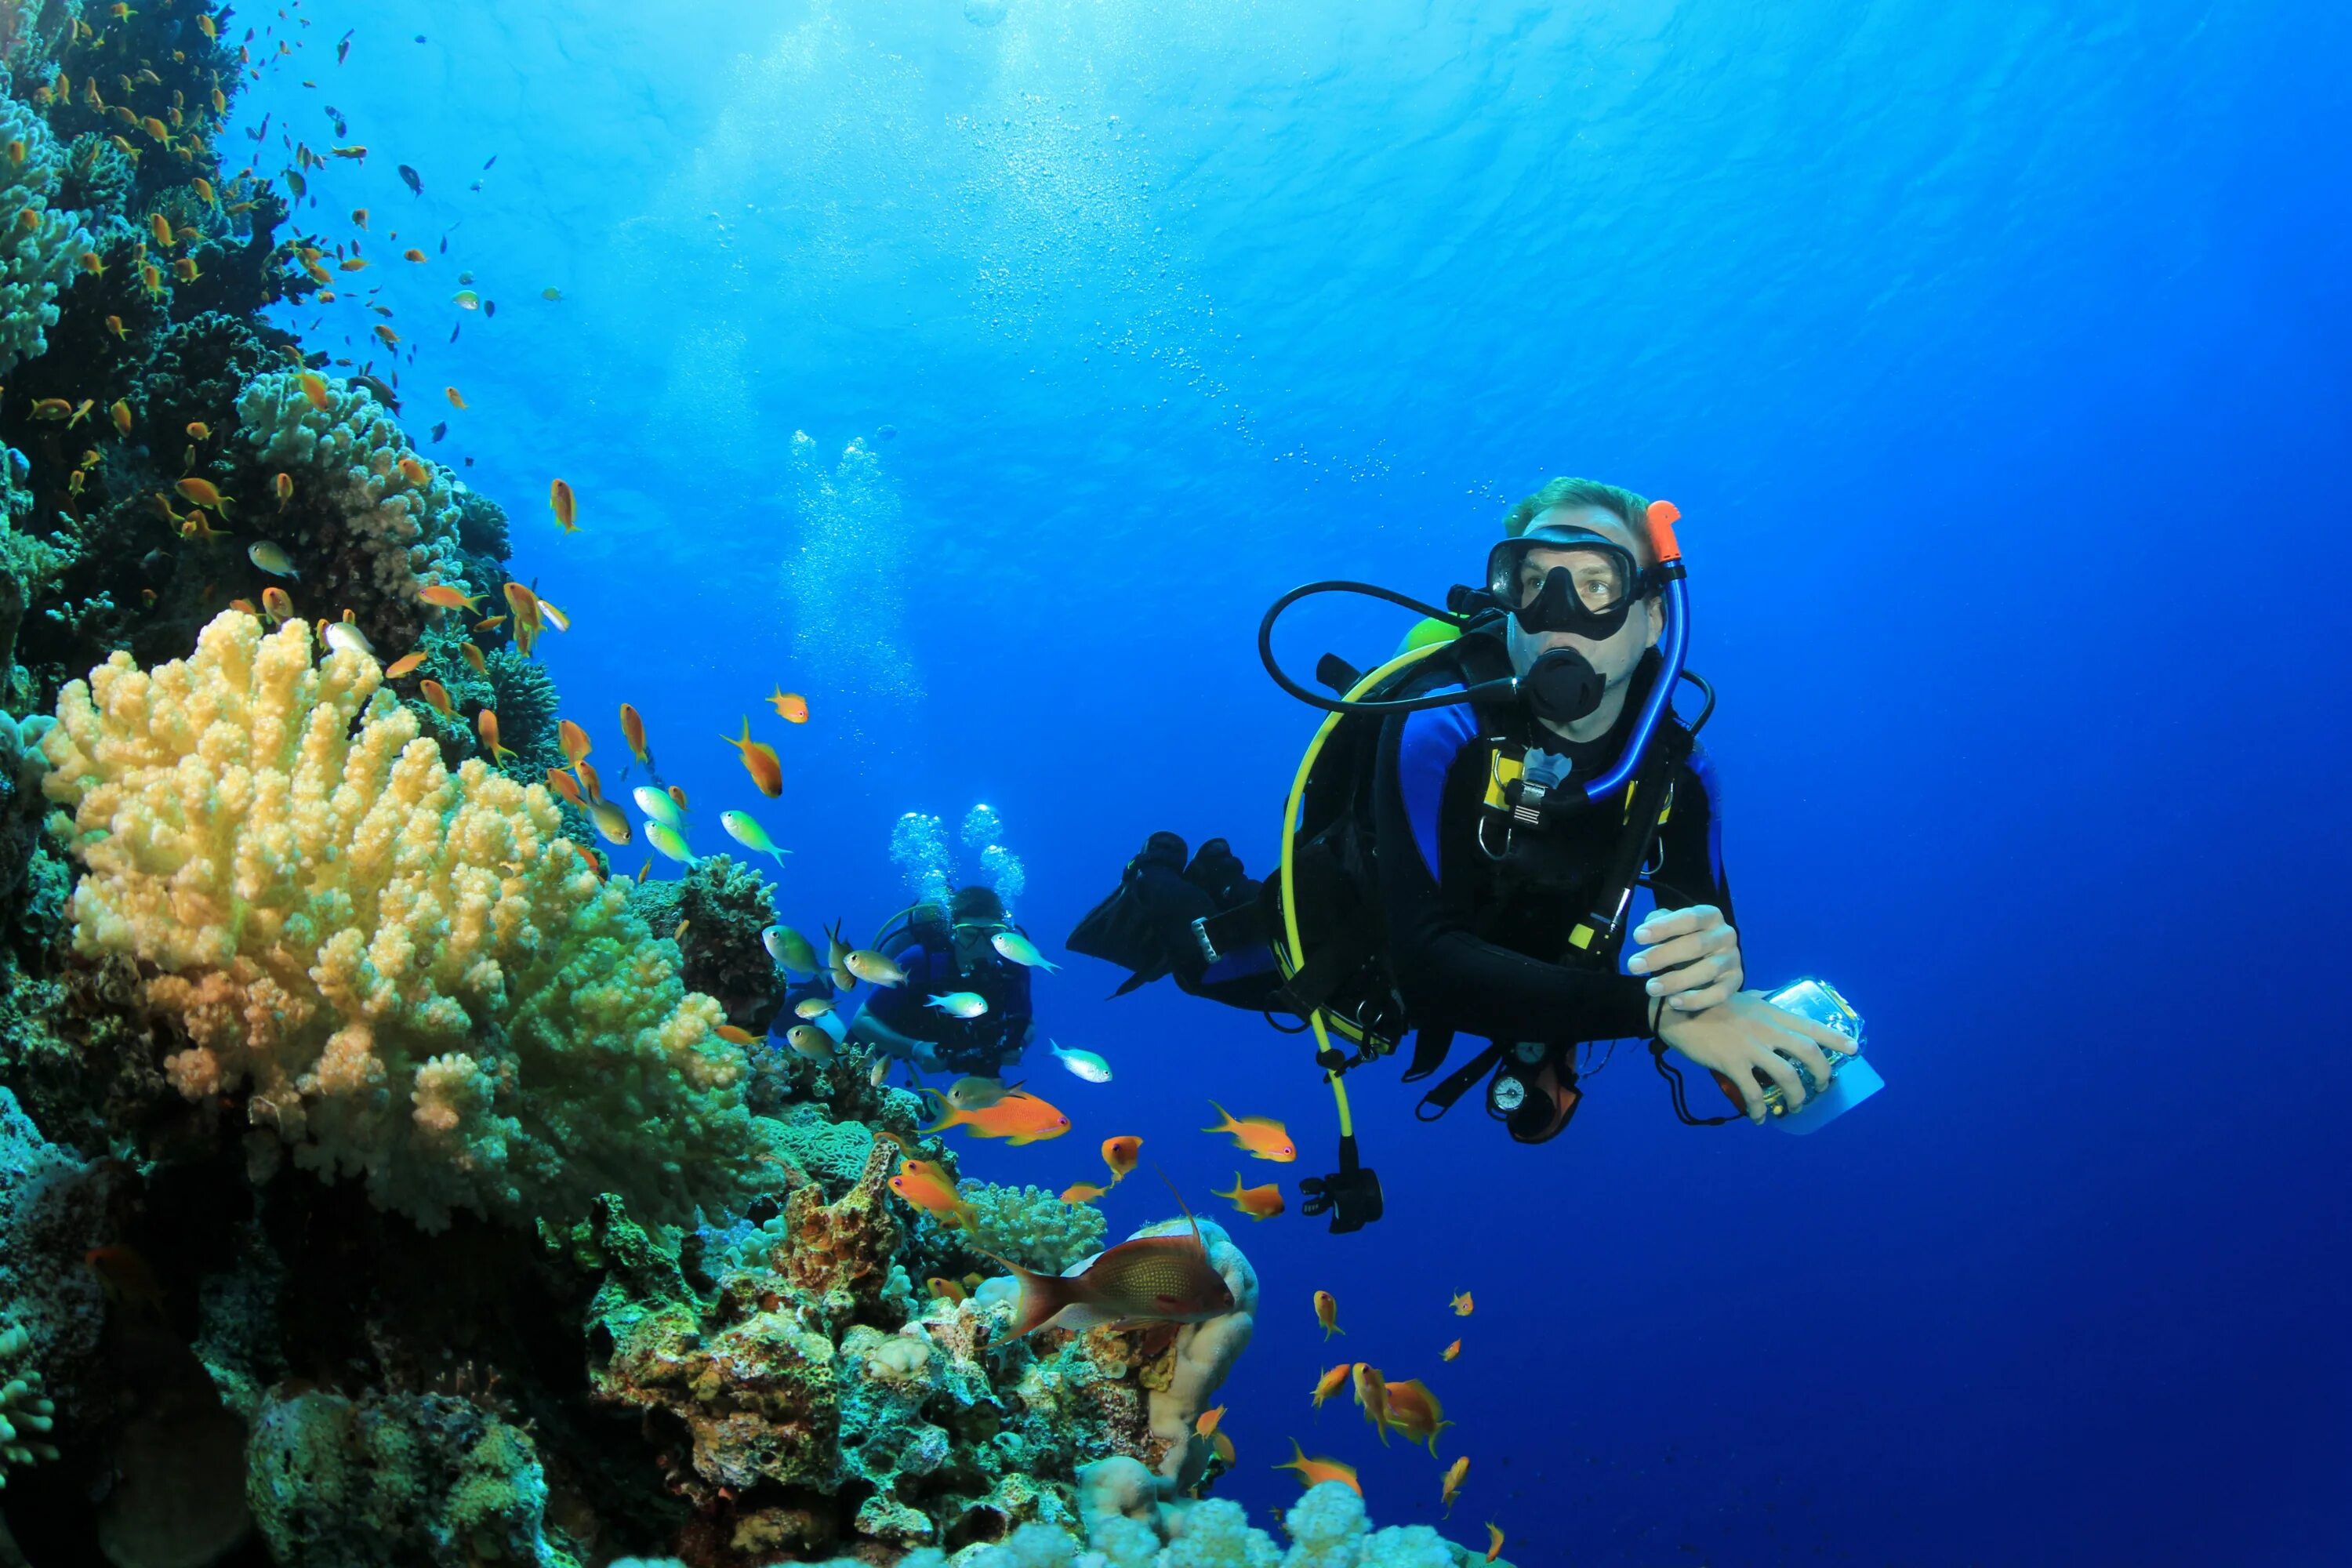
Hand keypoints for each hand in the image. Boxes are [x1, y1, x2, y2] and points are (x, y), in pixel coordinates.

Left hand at [1627, 905, 1743, 1013]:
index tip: (1637, 937)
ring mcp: (1733, 959)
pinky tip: (1672, 1002)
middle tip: (1634, 966)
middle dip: (1662, 956)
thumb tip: (1646, 928)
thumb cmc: (1684, 940)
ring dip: (1676, 981)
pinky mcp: (1735, 982)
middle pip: (1696, 945)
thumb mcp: (1672, 927)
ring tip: (1650, 988)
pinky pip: (1718, 994)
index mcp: (1710, 916)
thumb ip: (1659, 923)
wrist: (1710, 963)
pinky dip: (1695, 999)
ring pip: (1707, 970)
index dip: (1663, 927)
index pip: (1689, 918)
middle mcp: (1726, 935)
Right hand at [1655, 990, 1859, 1123]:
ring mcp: (1750, 1047)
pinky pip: (1753, 1093)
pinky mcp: (1732, 1062)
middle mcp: (1767, 1029)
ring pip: (1787, 1077)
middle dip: (1822, 1075)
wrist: (1676, 1011)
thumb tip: (1772, 998)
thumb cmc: (1708, 1003)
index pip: (1812, 1025)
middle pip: (1809, 1053)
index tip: (1855, 1050)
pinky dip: (1759, 1110)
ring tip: (1793, 1108)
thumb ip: (1761, 999)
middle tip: (1822, 1088)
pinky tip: (1759, 1118)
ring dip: (1796, 1097)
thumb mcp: (1742, 996)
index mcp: (1771, 1013)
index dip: (1836, 1039)